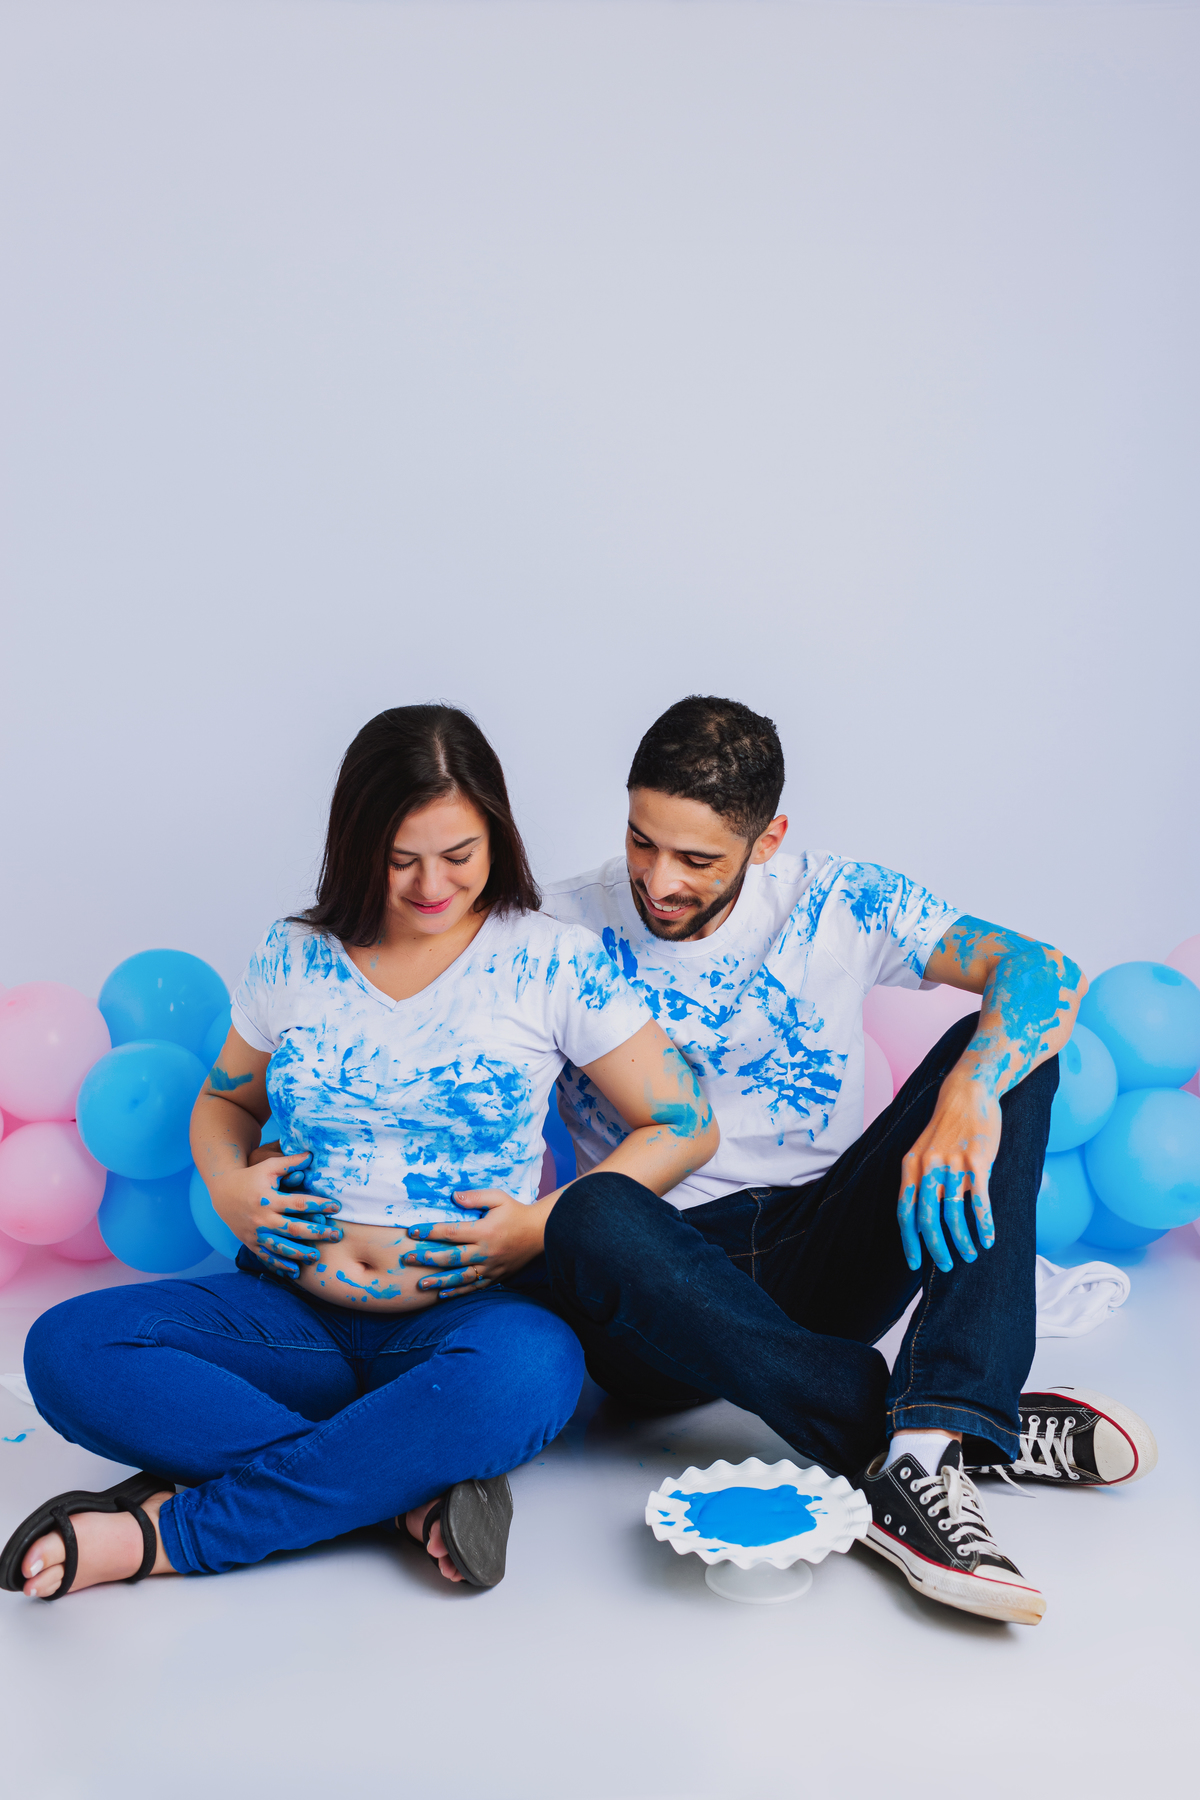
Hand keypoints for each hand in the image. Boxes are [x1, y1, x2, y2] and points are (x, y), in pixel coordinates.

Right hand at [209, 1149, 342, 1278]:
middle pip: (293, 1229)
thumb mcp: (269, 1166)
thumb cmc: (251, 1177)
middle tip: (336, 1235)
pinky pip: (266, 1257)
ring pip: (280, 1247)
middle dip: (316, 1233)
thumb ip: (290, 1162)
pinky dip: (280, 1265)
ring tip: (316, 1256)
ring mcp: (256, 1233)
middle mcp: (262, 1218)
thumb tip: (312, 1154)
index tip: (336, 1207)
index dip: (318, 1205)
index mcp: (269, 1199)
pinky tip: (295, 1271)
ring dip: (299, 1253)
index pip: (298, 1204)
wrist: (223, 1192)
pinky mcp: (250, 1243)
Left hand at [404, 1190, 544, 1295]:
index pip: (451, 1232)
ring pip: (461, 1277)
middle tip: (407, 1259)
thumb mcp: (498, 1198)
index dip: (430, 1232)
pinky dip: (459, 1291)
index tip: (412, 1232)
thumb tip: (453, 1196)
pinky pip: (475, 1287)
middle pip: (451, 1257)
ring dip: (440, 1281)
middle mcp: (486, 1252)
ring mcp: (491, 1267)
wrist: (541, 1232)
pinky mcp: (496, 1277)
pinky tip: (443, 1294)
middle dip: (427, 1258)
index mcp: (484, 1231)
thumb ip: (475, 1197)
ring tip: (421, 1284)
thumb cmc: (516, 1212)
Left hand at [897, 1074, 999, 1274]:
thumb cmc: (946, 1126)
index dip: (908, 1240)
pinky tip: (989, 1239)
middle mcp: (928, 1166)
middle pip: (927, 1218)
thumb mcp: (923, 1150)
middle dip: (936, 1248)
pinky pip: (980, 1201)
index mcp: (911, 1165)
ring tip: (971, 1254)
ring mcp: (953, 1163)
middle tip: (948, 1265)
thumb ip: (919, 1180)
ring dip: (962, 1241)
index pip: (904, 1211)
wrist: (968, 1092)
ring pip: (954, 1214)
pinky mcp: (978, 1160)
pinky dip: (984, 1225)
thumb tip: (919, 1221)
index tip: (912, 1263)